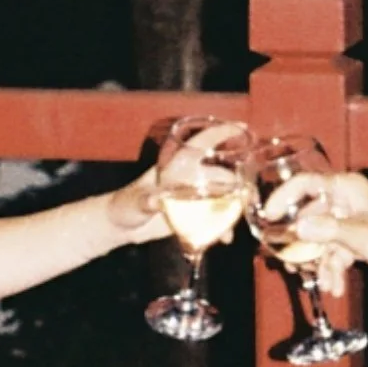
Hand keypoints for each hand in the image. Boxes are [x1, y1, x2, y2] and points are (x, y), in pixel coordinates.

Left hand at [112, 115, 251, 240]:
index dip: (220, 134)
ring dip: (232, 208)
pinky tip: (224, 238)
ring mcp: (191, 197)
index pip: (200, 144)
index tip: (242, 128)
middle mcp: (187, 179)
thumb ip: (145, 200)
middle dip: (236, 182)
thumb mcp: (134, 202)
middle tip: (250, 194)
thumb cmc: (123, 205)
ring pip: (220, 197)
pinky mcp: (191, 215)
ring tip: (239, 221)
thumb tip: (156, 200)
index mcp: (175, 167)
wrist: (118, 226)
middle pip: (219, 174)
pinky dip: (221, 227)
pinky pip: (212, 219)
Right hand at [288, 170, 367, 285]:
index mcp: (346, 188)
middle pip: (310, 217)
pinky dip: (334, 268)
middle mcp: (347, 200)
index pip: (305, 184)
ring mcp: (352, 220)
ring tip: (323, 284)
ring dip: (322, 263)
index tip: (269, 215)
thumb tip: (298, 228)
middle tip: (291, 263)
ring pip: (323, 239)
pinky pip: (336, 251)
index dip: (283, 197)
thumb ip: (326, 231)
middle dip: (303, 244)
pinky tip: (336, 288)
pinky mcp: (358, 238)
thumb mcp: (359, 236)